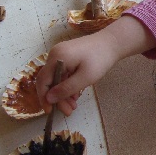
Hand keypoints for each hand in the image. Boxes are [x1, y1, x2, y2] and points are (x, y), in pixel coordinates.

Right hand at [35, 15, 151, 115]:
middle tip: (68, 111)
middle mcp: (55, 55)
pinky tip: (75, 95)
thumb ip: (66, 89)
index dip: (44, 97)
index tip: (50, 111)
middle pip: (50, 80)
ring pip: (57, 78)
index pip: (42, 80)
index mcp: (56, 57)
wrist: (113, 43)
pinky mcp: (68, 57)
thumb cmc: (100, 58)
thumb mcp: (85, 77)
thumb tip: (49, 99)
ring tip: (73, 106)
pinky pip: (63, 73)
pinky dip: (68, 85)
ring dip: (64, 93)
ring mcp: (61, 55)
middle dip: (57, 98)